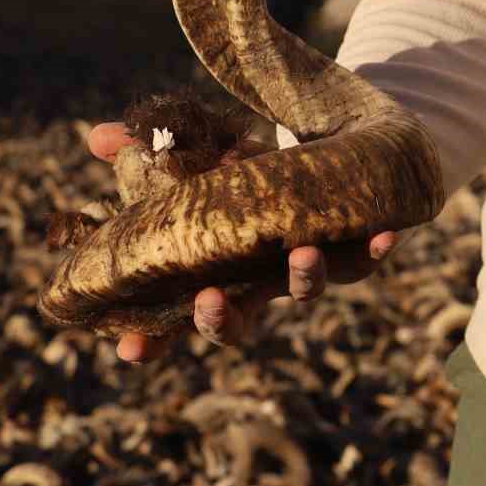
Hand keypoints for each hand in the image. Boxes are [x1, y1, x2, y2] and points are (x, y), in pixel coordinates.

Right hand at [85, 122, 399, 362]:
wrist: (330, 159)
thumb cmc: (247, 174)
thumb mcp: (194, 163)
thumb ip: (147, 154)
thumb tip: (100, 137)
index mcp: (212, 272)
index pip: (172, 319)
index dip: (151, 340)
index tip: (128, 348)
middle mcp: (256, 282)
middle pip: (236, 324)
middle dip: (220, 321)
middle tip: (207, 301)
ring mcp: (302, 271)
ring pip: (304, 291)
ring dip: (304, 279)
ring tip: (302, 255)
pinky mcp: (349, 251)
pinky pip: (363, 258)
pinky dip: (374, 250)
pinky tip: (385, 237)